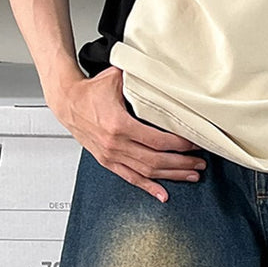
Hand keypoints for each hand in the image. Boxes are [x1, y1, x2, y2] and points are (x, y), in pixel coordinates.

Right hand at [46, 65, 205, 201]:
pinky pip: (131, 178)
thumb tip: (161, 72)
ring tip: (191, 175)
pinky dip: (148, 187)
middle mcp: (115, 144)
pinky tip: (162, 194)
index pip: (158, 140)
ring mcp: (111, 156)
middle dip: (182, 164)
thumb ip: (139, 78)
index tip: (194, 143)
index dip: (179, 145)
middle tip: (200, 163)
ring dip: (171, 176)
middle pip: (156, 160)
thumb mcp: (116, 79)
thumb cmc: (90, 91)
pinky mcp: (107, 162)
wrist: (67, 102)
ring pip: (147, 172)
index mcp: (119, 125)